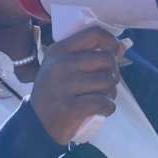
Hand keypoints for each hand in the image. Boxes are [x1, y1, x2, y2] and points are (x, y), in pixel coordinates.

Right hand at [30, 26, 124, 144]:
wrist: (36, 124)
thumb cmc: (54, 93)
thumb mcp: (62, 67)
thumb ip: (88, 55)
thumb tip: (122, 47)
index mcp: (59, 50)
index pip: (95, 34)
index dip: (111, 42)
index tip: (115, 53)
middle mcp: (61, 65)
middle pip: (106, 59)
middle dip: (113, 73)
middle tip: (106, 83)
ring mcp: (64, 86)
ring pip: (107, 82)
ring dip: (111, 92)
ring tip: (101, 97)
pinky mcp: (70, 107)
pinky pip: (104, 102)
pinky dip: (108, 107)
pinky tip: (102, 109)